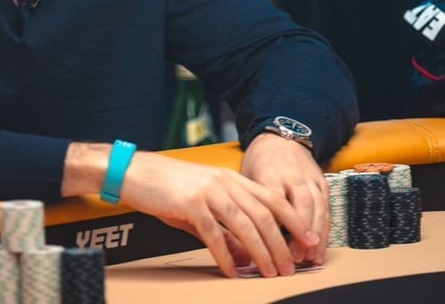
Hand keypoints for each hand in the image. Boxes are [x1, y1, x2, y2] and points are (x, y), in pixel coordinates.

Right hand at [118, 151, 317, 278]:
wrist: (135, 171)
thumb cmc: (167, 188)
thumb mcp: (203, 206)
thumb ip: (226, 228)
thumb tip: (246, 255)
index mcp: (231, 179)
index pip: (273, 198)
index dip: (295, 220)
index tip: (310, 239)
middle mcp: (225, 182)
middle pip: (264, 214)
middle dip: (282, 243)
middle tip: (291, 267)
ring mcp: (209, 191)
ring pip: (245, 223)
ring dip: (261, 250)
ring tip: (269, 272)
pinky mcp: (190, 203)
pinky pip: (213, 232)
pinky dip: (225, 254)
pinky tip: (233, 271)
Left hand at [241, 133, 329, 264]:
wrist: (279, 138)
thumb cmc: (258, 163)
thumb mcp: (245, 177)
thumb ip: (246, 206)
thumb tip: (240, 243)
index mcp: (269, 173)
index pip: (273, 202)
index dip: (274, 227)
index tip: (271, 249)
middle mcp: (293, 175)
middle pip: (300, 205)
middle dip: (299, 234)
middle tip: (294, 259)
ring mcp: (309, 178)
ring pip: (317, 207)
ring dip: (315, 235)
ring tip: (311, 259)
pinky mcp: (321, 182)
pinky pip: (326, 207)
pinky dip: (325, 230)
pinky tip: (319, 249)